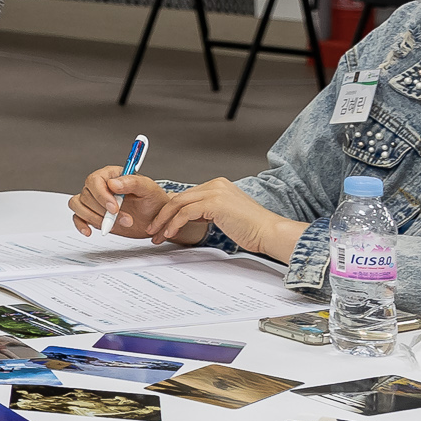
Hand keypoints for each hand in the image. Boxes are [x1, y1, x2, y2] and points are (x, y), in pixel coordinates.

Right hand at [70, 168, 182, 241]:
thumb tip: (113, 183)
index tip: (114, 208)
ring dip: (94, 218)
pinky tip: (90, 231)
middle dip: (103, 211)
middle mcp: (100, 186)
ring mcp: (94, 201)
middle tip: (125, 219)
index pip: (94, 180)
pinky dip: (81, 224)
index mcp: (111, 175)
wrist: (155, 220)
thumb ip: (132, 182)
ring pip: (78, 205)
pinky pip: (77, 217)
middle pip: (86, 195)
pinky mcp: (92, 214)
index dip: (101, 195)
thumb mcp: (149, 189)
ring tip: (114, 225)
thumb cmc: (153, 202)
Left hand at [140, 176, 305, 264]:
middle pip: (178, 198)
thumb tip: (185, 216)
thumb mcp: (223, 215)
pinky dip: (174, 224)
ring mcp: (215, 192)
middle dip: (161, 216)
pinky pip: (185, 213)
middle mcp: (215, 185)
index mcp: (217, 185)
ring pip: (178, 204)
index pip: (186, 195)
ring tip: (156, 235)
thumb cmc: (250, 228)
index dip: (169, 210)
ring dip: (163, 221)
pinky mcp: (214, 203)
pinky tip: (170, 234)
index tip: (160, 223)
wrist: (269, 232)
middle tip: (152, 230)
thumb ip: (205, 211)